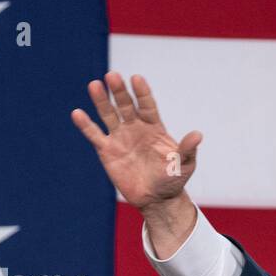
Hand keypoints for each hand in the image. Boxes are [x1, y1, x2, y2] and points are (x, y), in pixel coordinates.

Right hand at [71, 72, 200, 217]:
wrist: (156, 199)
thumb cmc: (173, 179)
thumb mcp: (184, 165)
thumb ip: (188, 149)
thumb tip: (198, 135)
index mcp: (154, 127)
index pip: (147, 105)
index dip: (142, 93)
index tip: (136, 79)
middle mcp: (135, 127)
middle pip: (125, 105)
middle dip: (119, 91)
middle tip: (113, 76)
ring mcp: (120, 137)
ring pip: (108, 114)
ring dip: (101, 101)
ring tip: (95, 85)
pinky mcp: (106, 150)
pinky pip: (94, 135)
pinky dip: (86, 125)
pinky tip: (77, 113)